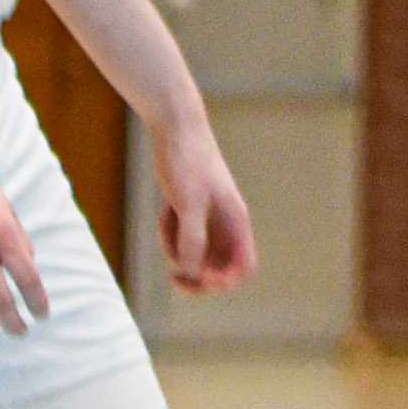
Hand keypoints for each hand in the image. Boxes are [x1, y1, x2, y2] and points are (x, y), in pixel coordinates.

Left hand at [151, 120, 258, 297]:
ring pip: (196, 255)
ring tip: (166, 224)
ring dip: (178, 251)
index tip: (201, 278)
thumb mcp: (188, 203)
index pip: (243, 267)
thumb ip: (193, 240)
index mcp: (235, 221)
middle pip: (219, 268)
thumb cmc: (187, 160)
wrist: (175, 127)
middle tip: (174, 277)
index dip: (225, 281)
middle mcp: (226, 223)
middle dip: (196, 275)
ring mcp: (208, 217)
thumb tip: (192, 273)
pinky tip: (164, 213)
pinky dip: (170, 234)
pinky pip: (182, 239)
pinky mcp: (191, 211)